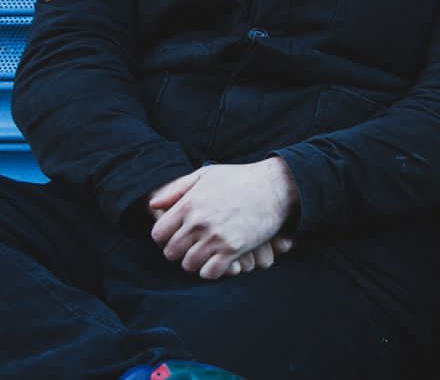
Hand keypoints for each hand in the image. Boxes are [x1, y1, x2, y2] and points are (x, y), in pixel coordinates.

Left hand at [147, 159, 297, 280]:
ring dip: (196, 262)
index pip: (158, 235)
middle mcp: (198, 222)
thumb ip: (177, 188)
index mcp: (188, 204)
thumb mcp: (207, 174)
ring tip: (207, 254)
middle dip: (180, 252)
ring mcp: (215, 236)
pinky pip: (210, 272)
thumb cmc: (241, 178)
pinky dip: (212, 271)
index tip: (177, 237)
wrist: (278, 185)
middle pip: (171, 253)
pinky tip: (220, 261)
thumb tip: (153, 204)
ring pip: (189, 265)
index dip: (165, 238)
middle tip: (193, 247)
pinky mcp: (233, 248)